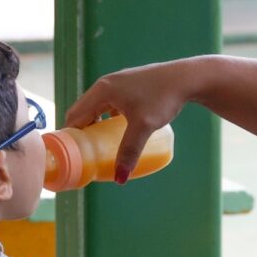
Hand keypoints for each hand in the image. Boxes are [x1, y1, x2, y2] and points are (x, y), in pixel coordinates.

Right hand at [66, 60, 198, 182]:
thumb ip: (130, 151)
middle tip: (84, 153)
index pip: (75, 115)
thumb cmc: (163, 97)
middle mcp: (107, 84)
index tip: (71, 153)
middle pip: (84, 110)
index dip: (70, 134)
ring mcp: (119, 82)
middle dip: (81, 131)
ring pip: (98, 106)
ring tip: (99, 144)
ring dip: (95, 124)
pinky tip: (119, 128)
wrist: (187, 78)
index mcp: (102, 90)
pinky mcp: (131, 85)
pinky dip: (108, 117)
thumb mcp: (144, 126)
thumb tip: (119, 178)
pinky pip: (111, 103)